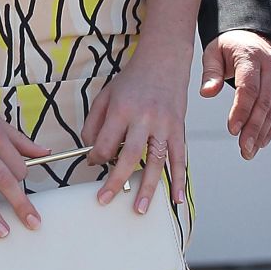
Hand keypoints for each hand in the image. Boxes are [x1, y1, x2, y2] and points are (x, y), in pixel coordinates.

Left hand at [82, 48, 188, 212]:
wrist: (164, 61)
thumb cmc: (133, 80)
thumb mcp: (105, 95)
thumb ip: (94, 123)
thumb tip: (90, 152)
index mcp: (123, 109)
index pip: (105, 142)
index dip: (95, 157)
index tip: (92, 162)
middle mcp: (145, 118)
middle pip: (130, 156)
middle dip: (115, 180)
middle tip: (105, 199)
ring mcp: (165, 125)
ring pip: (156, 161)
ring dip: (148, 188)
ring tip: (139, 208)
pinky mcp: (179, 129)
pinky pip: (180, 159)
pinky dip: (179, 180)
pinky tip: (176, 198)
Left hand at [200, 31, 270, 159]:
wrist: (253, 36)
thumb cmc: (229, 46)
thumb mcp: (213, 53)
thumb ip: (210, 72)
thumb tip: (206, 93)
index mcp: (250, 57)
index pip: (248, 87)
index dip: (241, 110)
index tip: (233, 130)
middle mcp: (270, 67)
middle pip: (263, 102)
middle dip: (253, 128)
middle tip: (244, 149)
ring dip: (262, 132)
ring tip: (249, 151)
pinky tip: (262, 142)